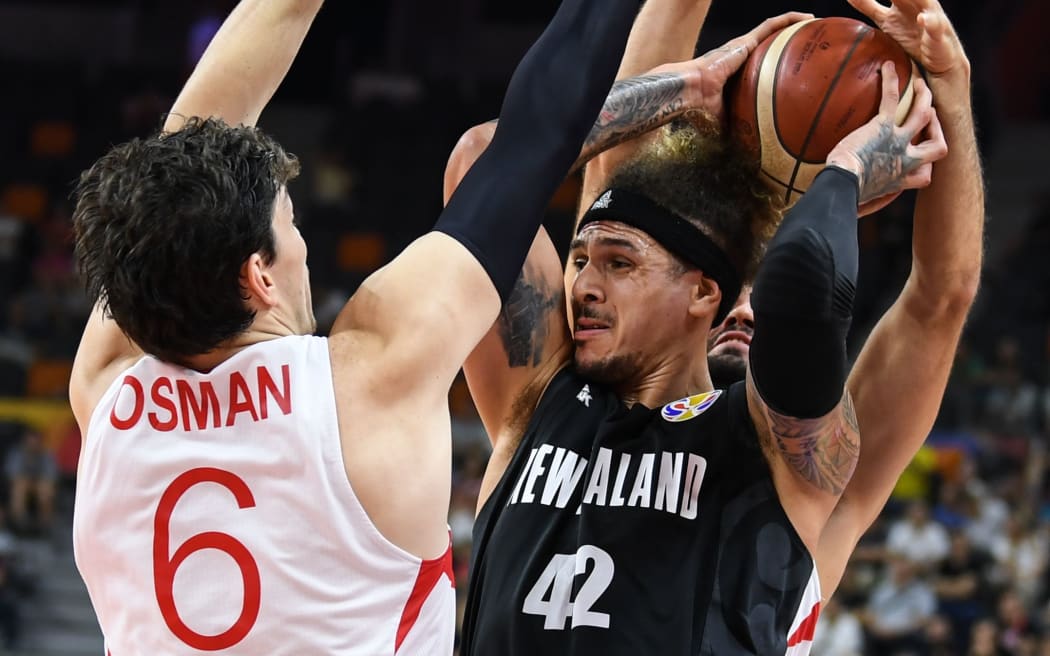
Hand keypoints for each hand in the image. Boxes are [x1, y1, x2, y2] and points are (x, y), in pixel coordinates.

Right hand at [682, 12, 812, 123]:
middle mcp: (741, 58)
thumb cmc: (701, 109)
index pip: (760, 67)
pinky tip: (808, 17)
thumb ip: (741, 127)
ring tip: (813, 22)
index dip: (776, 65)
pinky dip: (789, 19)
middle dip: (788, 42)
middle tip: (809, 44)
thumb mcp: (728, 121)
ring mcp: (743, 47)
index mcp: (737, 75)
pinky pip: (771, 25)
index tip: (793, 69)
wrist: (690, 93)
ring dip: (793, 24)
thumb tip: (752, 151)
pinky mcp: (744, 41)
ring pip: (773, 31)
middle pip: (769, 46)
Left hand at [827, 62, 947, 203]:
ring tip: (919, 82)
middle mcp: (905, 161)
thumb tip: (849, 209)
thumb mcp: (859, 204)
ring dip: (925, 98)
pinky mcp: (883, 127)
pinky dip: (891, 81)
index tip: (915, 159)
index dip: (925, 167)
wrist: (841, 187)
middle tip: (929, 114)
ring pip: (924, 115)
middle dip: (937, 129)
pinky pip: (893, 99)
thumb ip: (862, 202)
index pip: (925, 176)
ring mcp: (898, 142)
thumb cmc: (843, 198)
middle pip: (939, 146)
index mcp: (900, 181)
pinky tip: (887, 67)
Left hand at [848, 0, 968, 78]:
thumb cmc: (911, 35)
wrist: (936, 59)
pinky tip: (923, 19)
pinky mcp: (937, 35)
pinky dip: (930, 22)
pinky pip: (935, 27)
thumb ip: (868, 5)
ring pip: (925, 2)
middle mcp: (917, 4)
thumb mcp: (884, 19)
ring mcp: (929, 18)